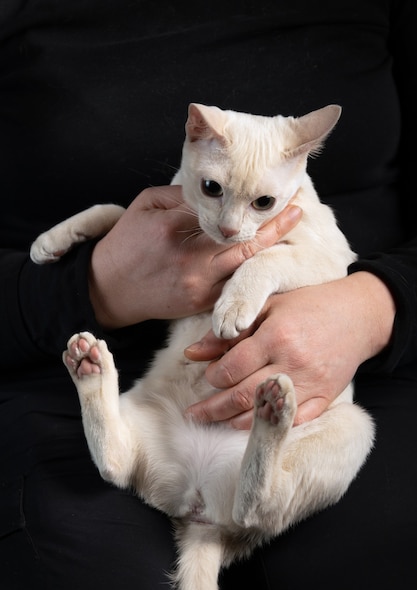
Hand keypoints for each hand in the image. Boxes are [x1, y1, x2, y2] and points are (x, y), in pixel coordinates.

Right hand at [88, 185, 302, 327]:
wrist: (109, 289)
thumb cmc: (126, 243)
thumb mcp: (146, 205)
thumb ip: (181, 195)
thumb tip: (218, 191)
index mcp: (175, 229)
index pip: (223, 212)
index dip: (252, 203)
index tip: (278, 192)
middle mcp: (191, 260)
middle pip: (244, 243)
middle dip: (275, 227)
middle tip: (299, 211)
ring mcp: (198, 286)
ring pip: (244, 268)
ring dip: (269, 251)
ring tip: (291, 232)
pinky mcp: (200, 303)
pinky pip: (235, 287)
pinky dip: (252, 274)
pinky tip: (269, 260)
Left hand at [184, 271, 395, 428]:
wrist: (358, 315)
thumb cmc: (309, 305)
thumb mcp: (268, 306)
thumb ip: (229, 330)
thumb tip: (192, 353)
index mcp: (275, 336)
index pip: (231, 367)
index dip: (213, 376)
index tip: (208, 376)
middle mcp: (291, 363)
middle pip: (241, 396)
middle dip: (211, 409)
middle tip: (194, 413)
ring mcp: (309, 384)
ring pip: (263, 414)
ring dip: (233, 421)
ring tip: (216, 420)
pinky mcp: (324, 399)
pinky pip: (291, 421)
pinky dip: (268, 426)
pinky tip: (250, 424)